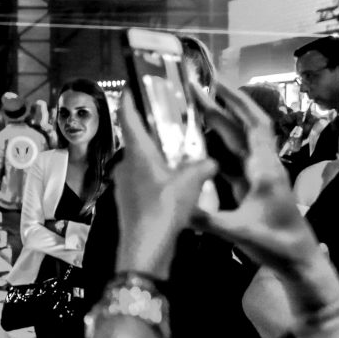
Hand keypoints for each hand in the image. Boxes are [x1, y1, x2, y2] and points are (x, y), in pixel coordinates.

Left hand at [113, 90, 217, 278]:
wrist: (144, 253)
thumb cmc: (163, 211)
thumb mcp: (191, 184)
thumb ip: (203, 166)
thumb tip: (212, 161)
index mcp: (137, 153)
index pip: (128, 117)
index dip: (129, 98)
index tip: (133, 84)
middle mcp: (126, 165)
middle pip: (136, 138)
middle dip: (151, 127)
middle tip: (170, 116)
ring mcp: (126, 185)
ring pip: (141, 161)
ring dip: (156, 153)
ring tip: (178, 147)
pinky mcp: (131, 202)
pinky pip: (145, 180)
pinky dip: (158, 174)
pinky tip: (175, 180)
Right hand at [189, 83, 320, 275]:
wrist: (299, 261)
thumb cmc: (277, 243)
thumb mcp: (240, 231)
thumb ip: (208, 219)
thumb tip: (176, 207)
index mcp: (264, 169)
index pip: (252, 125)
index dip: (236, 102)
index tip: (216, 84)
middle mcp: (263, 167)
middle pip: (243, 129)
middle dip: (222, 108)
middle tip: (197, 92)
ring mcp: (258, 178)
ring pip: (238, 144)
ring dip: (220, 127)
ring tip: (195, 112)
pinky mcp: (253, 190)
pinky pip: (233, 163)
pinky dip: (218, 152)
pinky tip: (200, 149)